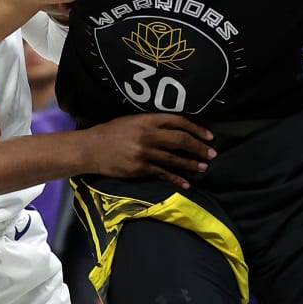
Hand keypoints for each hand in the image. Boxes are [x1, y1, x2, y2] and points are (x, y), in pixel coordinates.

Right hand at [80, 114, 214, 187]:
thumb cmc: (110, 133)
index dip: (196, 128)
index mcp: (147, 119)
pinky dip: (176, 179)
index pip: (178, 121)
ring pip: (174, 158)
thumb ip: (152, 122)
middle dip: (199, 147)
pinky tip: (186, 183)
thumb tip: (175, 127)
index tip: (209, 136)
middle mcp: (148, 135)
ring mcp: (144, 153)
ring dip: (191, 163)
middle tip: (212, 153)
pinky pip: (163, 174)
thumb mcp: (131, 120)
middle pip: (180, 140)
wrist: (90, 149)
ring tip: (204, 167)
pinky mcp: (140, 168)